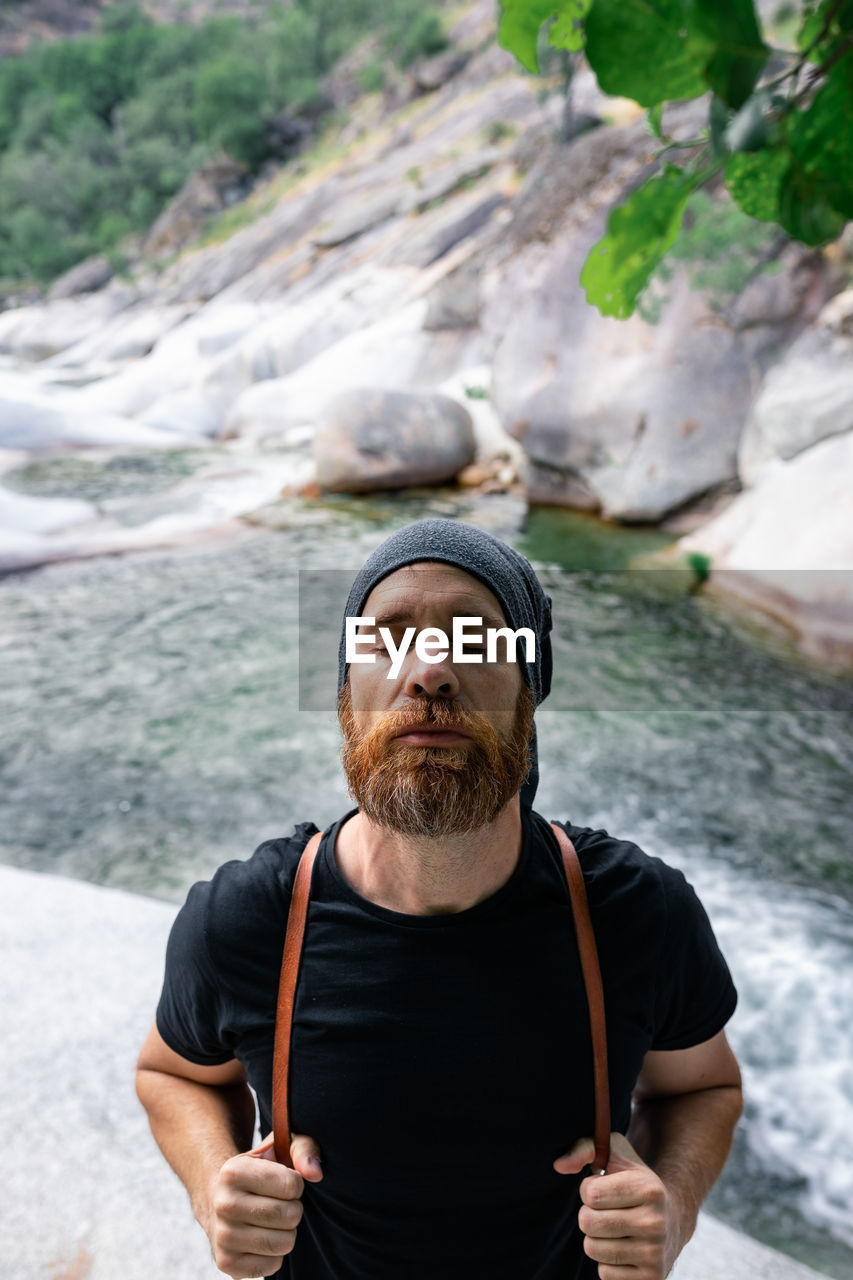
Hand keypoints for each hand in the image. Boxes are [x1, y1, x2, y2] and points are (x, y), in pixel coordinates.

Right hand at [207, 1132, 322, 1278]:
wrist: (220, 1198)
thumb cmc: (259, 1171)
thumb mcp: (278, 1149)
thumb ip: (302, 1150)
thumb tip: (315, 1173)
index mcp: (234, 1172)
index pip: (291, 1185)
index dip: (297, 1184)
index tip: (287, 1182)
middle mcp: (223, 1205)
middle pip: (289, 1215)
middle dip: (295, 1209)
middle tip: (283, 1203)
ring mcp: (222, 1237)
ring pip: (283, 1243)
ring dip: (287, 1232)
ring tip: (275, 1221)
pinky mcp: (227, 1264)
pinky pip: (273, 1265)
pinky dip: (276, 1254)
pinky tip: (264, 1237)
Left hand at [554, 1132, 677, 1279]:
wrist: (673, 1218)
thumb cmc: (635, 1181)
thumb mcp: (616, 1156)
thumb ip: (585, 1148)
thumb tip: (559, 1165)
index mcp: (649, 1189)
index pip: (591, 1193)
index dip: (588, 1189)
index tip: (602, 1188)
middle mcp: (655, 1222)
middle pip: (588, 1222)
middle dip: (588, 1214)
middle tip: (604, 1210)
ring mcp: (654, 1253)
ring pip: (593, 1249)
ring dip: (595, 1238)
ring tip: (612, 1228)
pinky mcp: (650, 1278)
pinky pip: (605, 1273)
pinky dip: (607, 1261)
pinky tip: (623, 1247)